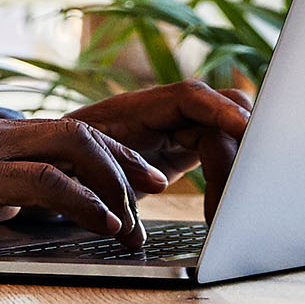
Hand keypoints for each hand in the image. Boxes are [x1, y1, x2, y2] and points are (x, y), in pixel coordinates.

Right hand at [0, 114, 169, 246]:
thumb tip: (11, 210)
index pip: (59, 131)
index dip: (105, 151)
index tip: (135, 176)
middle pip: (79, 130)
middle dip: (124, 158)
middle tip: (157, 185)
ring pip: (72, 145)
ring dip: (113, 179)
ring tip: (135, 214)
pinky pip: (45, 180)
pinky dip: (84, 201)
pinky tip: (103, 223)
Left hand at [63, 81, 249, 214]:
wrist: (53, 165)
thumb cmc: (63, 164)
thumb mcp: (84, 169)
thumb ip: (115, 173)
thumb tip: (150, 190)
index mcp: (138, 108)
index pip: (191, 98)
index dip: (221, 112)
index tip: (246, 131)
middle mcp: (165, 111)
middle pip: (223, 109)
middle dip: (243, 141)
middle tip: (251, 183)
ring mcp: (178, 126)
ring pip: (227, 130)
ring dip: (238, 162)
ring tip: (236, 204)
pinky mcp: (185, 146)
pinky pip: (220, 149)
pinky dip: (230, 174)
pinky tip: (227, 204)